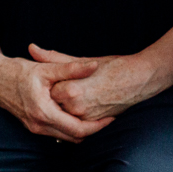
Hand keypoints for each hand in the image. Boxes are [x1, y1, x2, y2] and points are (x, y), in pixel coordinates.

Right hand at [0, 50, 111, 141]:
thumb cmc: (18, 72)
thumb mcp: (46, 69)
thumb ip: (72, 69)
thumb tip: (94, 65)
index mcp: (44, 113)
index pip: (78, 129)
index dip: (98, 126)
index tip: (112, 117)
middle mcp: (39, 125)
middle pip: (74, 137)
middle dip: (93, 130)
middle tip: (109, 118)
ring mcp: (35, 128)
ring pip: (66, 137)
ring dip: (82, 130)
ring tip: (98, 117)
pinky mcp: (33, 126)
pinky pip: (57, 133)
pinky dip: (70, 127)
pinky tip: (78, 115)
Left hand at [32, 46, 159, 122]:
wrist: (140, 80)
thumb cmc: (113, 66)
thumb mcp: (83, 60)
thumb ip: (55, 58)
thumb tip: (32, 48)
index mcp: (71, 90)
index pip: (48, 90)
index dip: (51, 83)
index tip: (56, 77)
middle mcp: (77, 108)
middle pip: (54, 103)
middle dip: (56, 95)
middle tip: (69, 84)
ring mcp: (86, 118)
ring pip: (64, 113)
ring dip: (65, 105)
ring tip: (78, 91)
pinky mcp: (95, 123)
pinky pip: (76, 121)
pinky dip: (75, 113)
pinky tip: (81, 102)